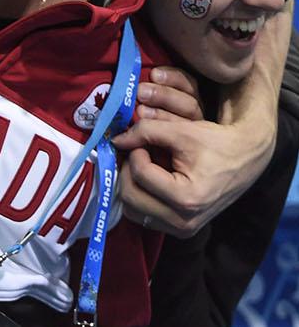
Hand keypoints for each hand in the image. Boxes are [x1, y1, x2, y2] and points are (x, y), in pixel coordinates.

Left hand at [113, 72, 270, 237]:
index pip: (139, 175)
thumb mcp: (181, 131)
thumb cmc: (216, 143)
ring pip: (132, 211)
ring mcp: (183, 229)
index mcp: (187, 198)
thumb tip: (115, 140)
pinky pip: (144, 217)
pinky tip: (149, 180)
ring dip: (130, 186)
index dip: (135, 153)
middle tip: (136, 155)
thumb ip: (145, 132)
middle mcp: (184, 221)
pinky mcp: (182, 230)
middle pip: (130, 197)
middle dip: (127, 171)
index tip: (144, 143)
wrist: (246, 158)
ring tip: (142, 167)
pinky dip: (140, 198)